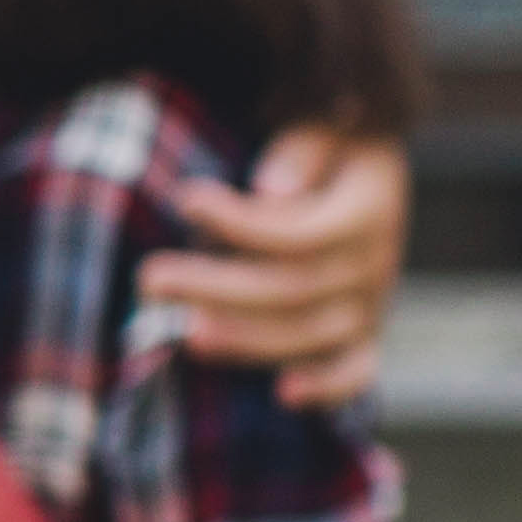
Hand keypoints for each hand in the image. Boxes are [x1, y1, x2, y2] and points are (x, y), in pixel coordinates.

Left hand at [148, 125, 404, 405]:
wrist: (367, 175)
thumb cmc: (331, 147)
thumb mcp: (328, 125)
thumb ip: (304, 148)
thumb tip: (271, 189)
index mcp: (368, 212)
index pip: (300, 233)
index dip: (240, 222)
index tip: (184, 197)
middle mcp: (372, 265)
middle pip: (292, 290)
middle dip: (216, 287)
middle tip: (149, 278)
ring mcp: (368, 305)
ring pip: (308, 335)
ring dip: (245, 339)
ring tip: (183, 332)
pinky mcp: (361, 336)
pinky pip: (356, 372)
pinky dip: (328, 388)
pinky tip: (284, 396)